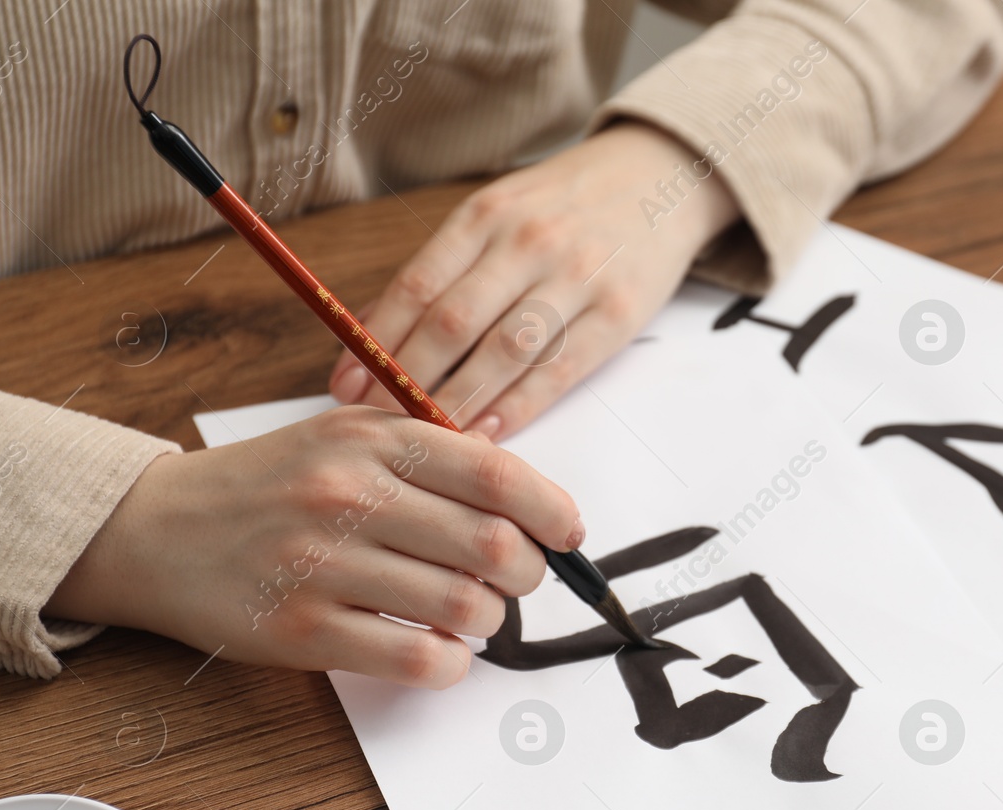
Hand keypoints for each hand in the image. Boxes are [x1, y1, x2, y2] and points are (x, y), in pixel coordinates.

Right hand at [44, 405, 582, 687]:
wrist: (153, 530)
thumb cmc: (270, 486)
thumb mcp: (346, 439)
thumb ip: (431, 459)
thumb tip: (531, 508)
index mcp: (373, 440)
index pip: (496, 474)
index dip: (553, 510)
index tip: (570, 535)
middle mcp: (351, 495)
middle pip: (494, 546)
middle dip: (526, 575)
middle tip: (513, 582)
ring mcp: (325, 565)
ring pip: (465, 607)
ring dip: (487, 623)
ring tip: (468, 616)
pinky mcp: (302, 630)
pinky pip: (416, 659)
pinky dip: (448, 666)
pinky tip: (437, 654)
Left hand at [328, 121, 738, 439]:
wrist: (660, 176)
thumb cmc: (566, 206)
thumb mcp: (499, 212)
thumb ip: (444, 270)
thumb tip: (369, 335)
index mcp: (486, 215)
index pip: (417, 286)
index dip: (374, 343)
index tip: (343, 387)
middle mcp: (527, 242)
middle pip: (453, 323)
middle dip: (406, 380)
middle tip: (375, 422)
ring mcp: (576, 276)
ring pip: (503, 351)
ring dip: (458, 400)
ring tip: (425, 439)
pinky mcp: (618, 311)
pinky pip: (558, 369)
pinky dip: (518, 406)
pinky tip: (487, 433)